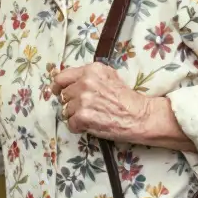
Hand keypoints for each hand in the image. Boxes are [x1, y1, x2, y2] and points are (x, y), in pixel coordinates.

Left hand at [53, 62, 167, 142]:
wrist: (139, 116)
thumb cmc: (126, 98)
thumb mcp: (110, 76)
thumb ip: (89, 75)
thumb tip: (68, 79)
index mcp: (91, 70)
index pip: (61, 77)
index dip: (58, 87)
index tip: (57, 92)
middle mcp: (85, 82)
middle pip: (63, 95)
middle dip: (70, 103)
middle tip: (84, 108)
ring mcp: (83, 100)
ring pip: (65, 110)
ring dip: (74, 116)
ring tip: (91, 117)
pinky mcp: (83, 116)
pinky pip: (70, 124)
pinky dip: (78, 127)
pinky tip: (90, 125)